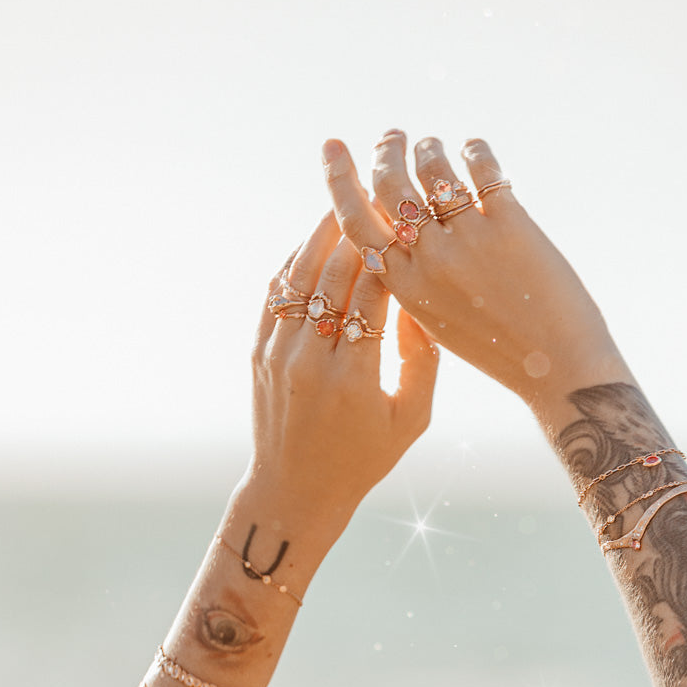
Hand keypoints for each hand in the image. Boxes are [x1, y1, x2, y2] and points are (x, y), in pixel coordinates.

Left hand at [251, 211, 438, 530]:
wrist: (295, 490)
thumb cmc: (363, 459)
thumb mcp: (412, 418)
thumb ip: (424, 360)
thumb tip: (427, 301)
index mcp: (354, 377)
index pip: (374, 293)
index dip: (392, 253)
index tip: (408, 223)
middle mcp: (311, 360)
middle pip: (335, 273)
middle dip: (358, 231)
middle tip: (378, 196)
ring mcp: (279, 354)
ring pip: (300, 275)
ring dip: (321, 235)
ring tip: (344, 204)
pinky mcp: (260, 351)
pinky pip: (277, 292)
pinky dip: (295, 262)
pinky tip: (315, 242)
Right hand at [322, 132, 633, 414]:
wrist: (555, 367)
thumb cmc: (498, 348)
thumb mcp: (439, 321)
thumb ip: (414, 279)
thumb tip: (397, 228)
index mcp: (406, 288)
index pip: (357, 223)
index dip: (340, 181)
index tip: (334, 148)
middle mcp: (430, 261)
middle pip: (389, 185)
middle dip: (384, 152)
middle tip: (391, 137)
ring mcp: (468, 240)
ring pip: (432, 168)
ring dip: (428, 148)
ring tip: (432, 145)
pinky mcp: (509, 224)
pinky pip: (481, 167)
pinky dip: (474, 150)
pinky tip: (475, 150)